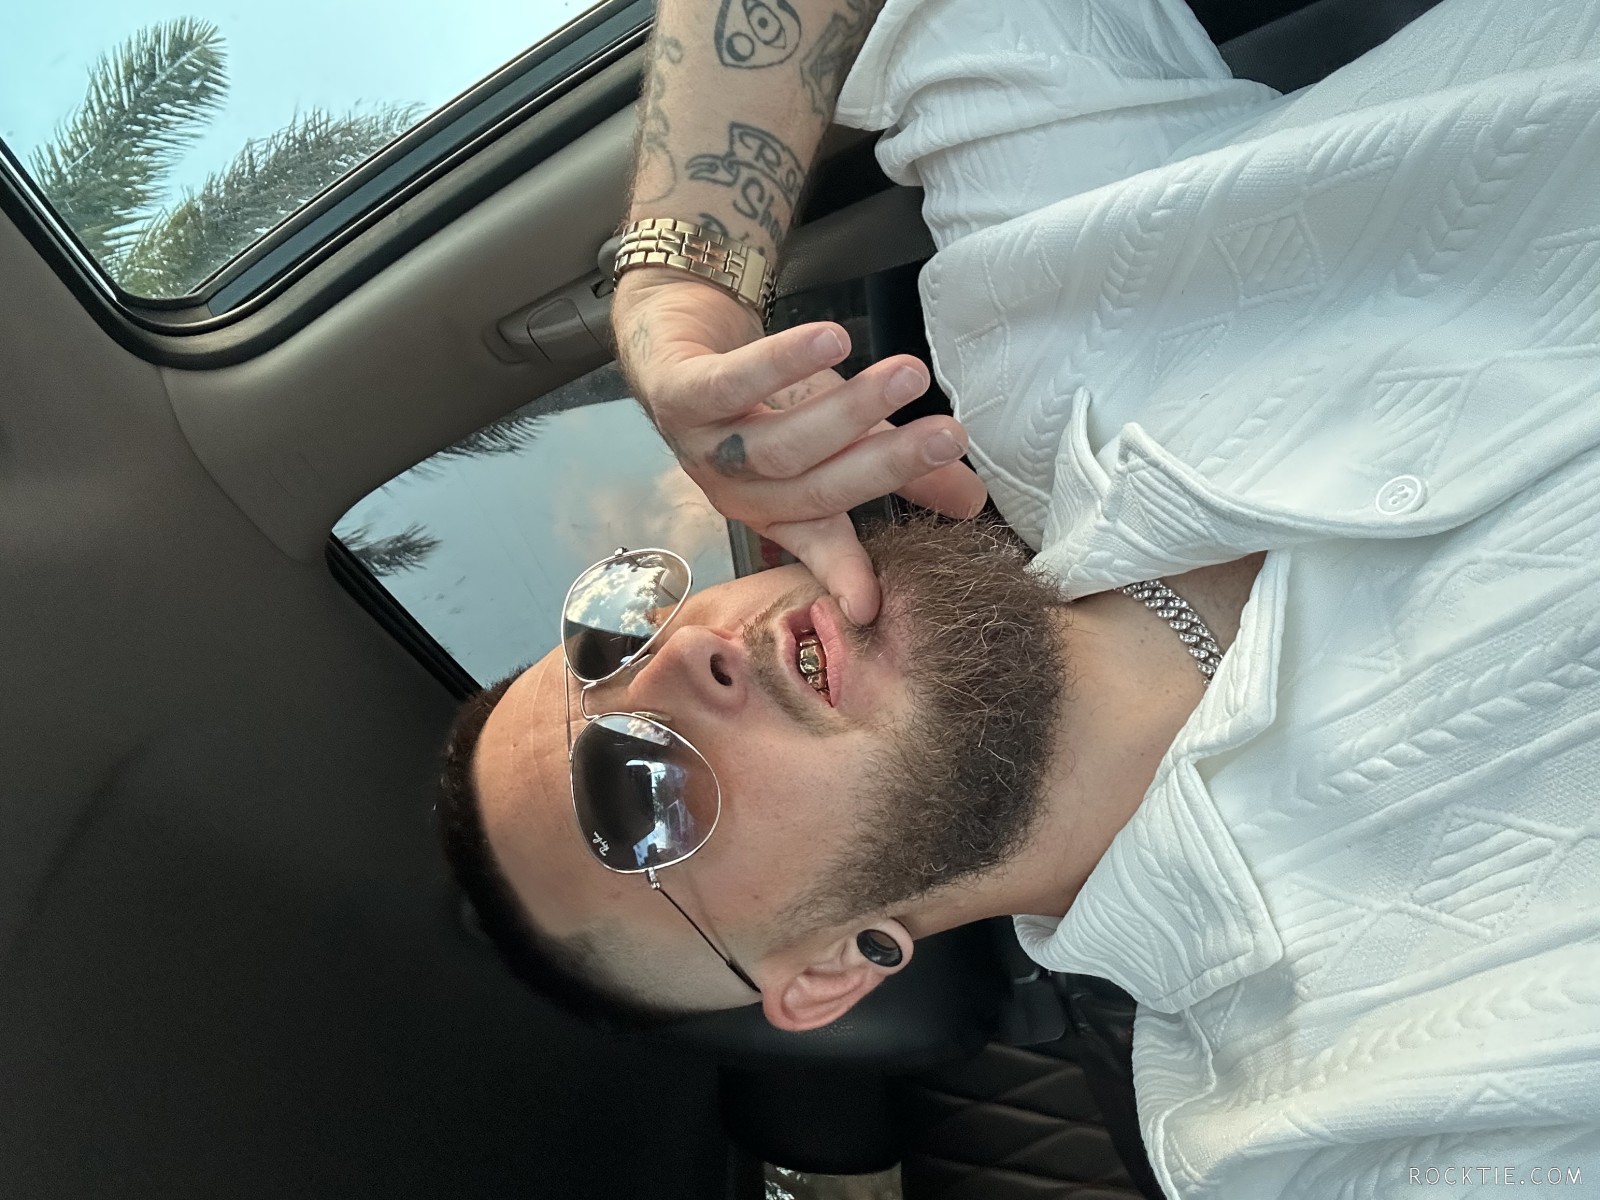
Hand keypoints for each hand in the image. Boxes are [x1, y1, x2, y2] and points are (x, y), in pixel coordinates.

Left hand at [613, 268, 987, 623]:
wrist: (674, 337)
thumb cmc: (759, 395)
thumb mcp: (837, 431)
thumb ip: (899, 467)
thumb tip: (974, 501)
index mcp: (776, 509)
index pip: (817, 545)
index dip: (843, 573)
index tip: (872, 606)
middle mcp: (738, 489)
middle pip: (813, 488)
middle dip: (885, 466)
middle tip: (948, 439)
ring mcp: (702, 446)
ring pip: (779, 444)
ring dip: (849, 411)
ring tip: (909, 375)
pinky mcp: (677, 393)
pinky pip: (730, 384)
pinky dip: (781, 364)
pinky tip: (832, 340)